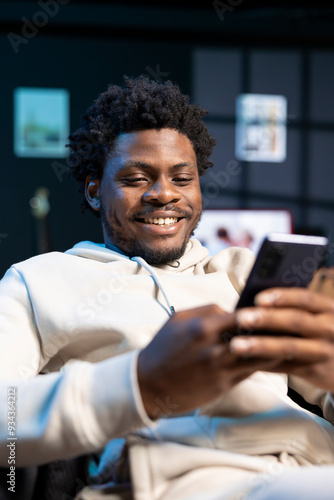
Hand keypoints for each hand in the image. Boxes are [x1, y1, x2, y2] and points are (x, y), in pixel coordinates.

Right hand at [137, 304, 282, 417]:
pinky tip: (269, 357)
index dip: (257, 311)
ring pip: (258, 356)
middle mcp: (214, 348)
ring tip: (285, 341)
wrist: (147, 385)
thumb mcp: (178, 320)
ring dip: (273, 348)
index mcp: (202, 327)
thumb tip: (231, 309)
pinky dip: (261, 363)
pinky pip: (250, 372)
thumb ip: (205, 311)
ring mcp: (220, 368)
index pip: (241, 314)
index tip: (268, 308)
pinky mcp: (223, 385)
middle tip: (285, 323)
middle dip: (271, 328)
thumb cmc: (162, 348)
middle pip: (255, 335)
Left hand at [230, 288, 333, 391]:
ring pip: (290, 347)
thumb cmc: (322, 331)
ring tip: (235, 345)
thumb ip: (296, 308)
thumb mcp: (320, 316)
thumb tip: (256, 301)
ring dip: (261, 345)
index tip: (258, 298)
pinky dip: (265, 363)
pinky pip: (287, 366)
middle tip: (240, 318)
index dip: (282, 297)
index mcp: (328, 308)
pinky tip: (245, 361)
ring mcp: (324, 351)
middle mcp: (329, 328)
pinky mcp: (317, 371)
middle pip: (295, 321)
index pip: (305, 298)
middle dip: (267, 319)